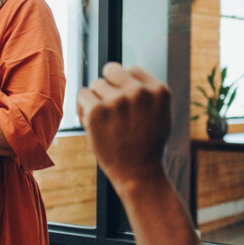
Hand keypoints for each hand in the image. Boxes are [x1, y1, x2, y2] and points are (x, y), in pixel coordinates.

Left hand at [77, 63, 170, 191]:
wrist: (139, 173)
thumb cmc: (147, 145)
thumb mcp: (160, 114)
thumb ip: (147, 92)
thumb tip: (126, 72)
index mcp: (158, 90)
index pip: (132, 70)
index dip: (125, 86)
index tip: (125, 103)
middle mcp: (139, 92)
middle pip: (111, 70)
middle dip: (109, 86)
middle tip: (111, 108)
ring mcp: (118, 100)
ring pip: (96, 84)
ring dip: (96, 99)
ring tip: (105, 120)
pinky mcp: (97, 111)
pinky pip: (83, 95)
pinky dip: (83, 107)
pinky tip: (93, 122)